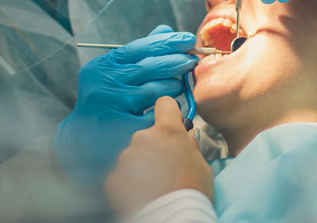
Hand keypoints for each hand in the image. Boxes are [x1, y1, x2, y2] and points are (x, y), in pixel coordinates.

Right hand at [54, 25, 197, 184]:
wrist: (86, 138)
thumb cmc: (107, 99)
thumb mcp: (115, 73)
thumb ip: (139, 52)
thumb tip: (165, 30)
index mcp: (103, 66)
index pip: (140, 47)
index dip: (167, 42)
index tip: (188, 39)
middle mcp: (104, 83)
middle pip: (150, 67)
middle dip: (176, 61)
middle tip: (192, 60)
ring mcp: (111, 106)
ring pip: (155, 91)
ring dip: (172, 87)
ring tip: (177, 87)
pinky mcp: (121, 128)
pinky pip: (155, 115)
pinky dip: (166, 110)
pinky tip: (170, 110)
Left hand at [105, 96, 213, 216]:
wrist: (172, 219)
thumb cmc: (193, 192)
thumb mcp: (202, 164)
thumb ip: (191, 145)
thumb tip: (186, 136)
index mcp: (167, 131)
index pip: (164, 105)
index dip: (169, 112)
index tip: (171, 120)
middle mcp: (142, 138)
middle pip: (148, 134)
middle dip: (155, 146)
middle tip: (167, 168)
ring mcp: (126, 157)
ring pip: (134, 154)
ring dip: (142, 164)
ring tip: (155, 185)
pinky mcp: (114, 177)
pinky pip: (122, 174)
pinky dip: (130, 182)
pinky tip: (143, 194)